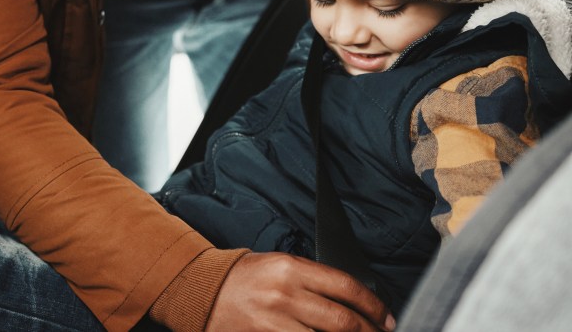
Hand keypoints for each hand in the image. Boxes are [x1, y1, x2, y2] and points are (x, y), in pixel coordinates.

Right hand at [206, 252, 394, 331]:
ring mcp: (273, 323)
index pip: (346, 287)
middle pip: (343, 321)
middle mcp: (283, 295)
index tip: (386, 318)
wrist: (201, 292)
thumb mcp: (277, 265)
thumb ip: (313, 280)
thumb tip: (353, 302)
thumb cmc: (242, 278)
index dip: (374, 306)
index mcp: (289, 268)